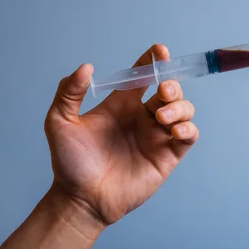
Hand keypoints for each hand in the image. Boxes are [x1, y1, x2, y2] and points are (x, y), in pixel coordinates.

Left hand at [44, 44, 197, 229]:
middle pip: (170, 90)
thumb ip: (68, 93)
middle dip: (172, 84)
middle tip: (162, 90)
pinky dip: (188, 128)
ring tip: (161, 118)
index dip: (153, 61)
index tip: (159, 50)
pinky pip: (189, 135)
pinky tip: (173, 131)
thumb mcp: (59, 122)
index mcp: (122, 105)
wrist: (81, 199)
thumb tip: (86, 67)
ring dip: (179, 107)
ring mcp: (157, 136)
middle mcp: (142, 117)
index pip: (142, 76)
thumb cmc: (69, 163)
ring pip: (183, 109)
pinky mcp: (168, 156)